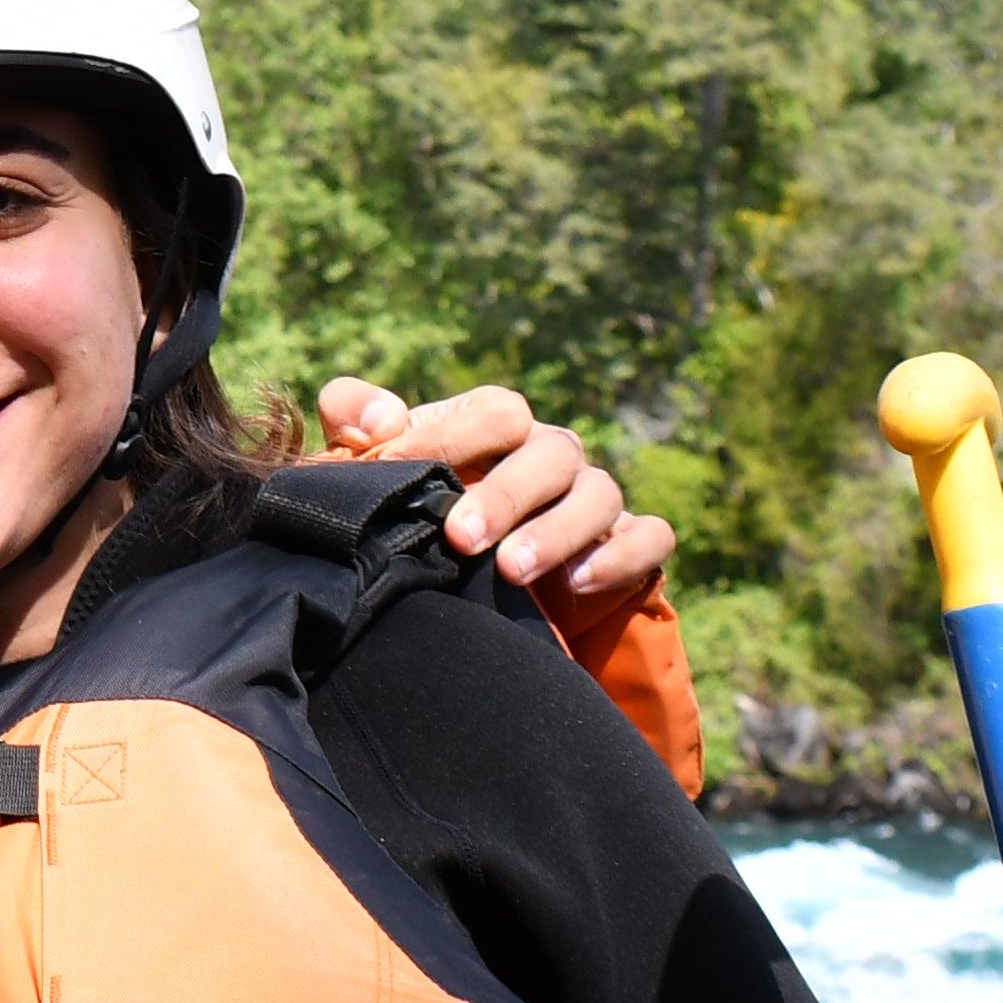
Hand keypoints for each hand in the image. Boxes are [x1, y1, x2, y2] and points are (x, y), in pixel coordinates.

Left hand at [314, 380, 677, 604]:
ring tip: (512, 571)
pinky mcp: (629, 546)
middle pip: (549, 452)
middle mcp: (551, 456)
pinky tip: (577, 583)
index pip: (496, 411)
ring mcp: (594, 500)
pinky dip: (620, 556)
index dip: (452, 438)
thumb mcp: (374, 467)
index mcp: (498, 427)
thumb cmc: (417, 512)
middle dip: (506, 494)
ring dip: (557, 532)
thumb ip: (354, 423)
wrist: (477, 592)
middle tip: (461, 538)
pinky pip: (648, 539)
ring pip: (599, 495)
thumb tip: (380, 420)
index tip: (399, 474)